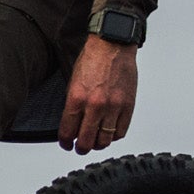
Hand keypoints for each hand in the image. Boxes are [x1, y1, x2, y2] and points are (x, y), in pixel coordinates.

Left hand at [58, 37, 137, 155]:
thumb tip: (71, 123)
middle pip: (87, 140)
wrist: (113, 45)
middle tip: (80, 147)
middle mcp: (95, 105)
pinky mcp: (128, 106)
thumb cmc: (93, 59)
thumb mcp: (73, 82)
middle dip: (81, 147)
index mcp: (77, 98)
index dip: (65, 141)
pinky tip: (109, 133)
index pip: (68, 130)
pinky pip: (121, 131)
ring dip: (98, 145)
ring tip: (95, 142)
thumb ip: (73, 104)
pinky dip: (114, 136)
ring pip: (105, 140)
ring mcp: (113, 107)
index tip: (66, 143)